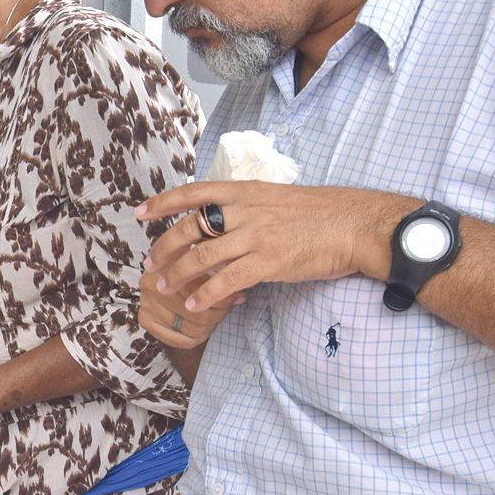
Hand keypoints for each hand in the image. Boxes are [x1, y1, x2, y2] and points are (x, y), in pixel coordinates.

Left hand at [138, 181, 410, 312]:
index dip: (163, 203)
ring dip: (177, 274)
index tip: (140, 213)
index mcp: (245, 191)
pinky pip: (228, 280)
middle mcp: (245, 211)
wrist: (354, 224)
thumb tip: (219, 222)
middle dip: (164, 248)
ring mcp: (256, 236)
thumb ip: (246, 207)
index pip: (194, 192)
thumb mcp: (276, 197)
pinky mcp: (270, 262)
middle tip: (150, 264)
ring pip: (202, 256)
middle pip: (190, 228)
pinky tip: (194, 303)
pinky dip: (206, 294)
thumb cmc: (319, 213)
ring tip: (164, 286)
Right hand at [138, 266, 244, 349]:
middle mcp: (151, 283)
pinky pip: (176, 339)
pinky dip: (193, 339)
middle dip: (217, 313)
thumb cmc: (194, 272)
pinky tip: (201, 332)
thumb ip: (222, 276)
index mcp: (166, 264)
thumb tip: (240, 296)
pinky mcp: (145, 319)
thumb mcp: (209, 266)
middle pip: (195, 311)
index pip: (199, 289)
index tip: (236, 296)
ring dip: (208, 327)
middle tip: (225, 311)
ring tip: (215, 319)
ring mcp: (146, 302)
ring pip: (189, 327)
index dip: (222, 296)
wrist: (171, 279)